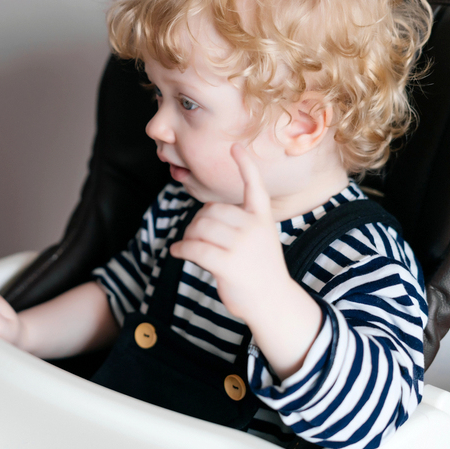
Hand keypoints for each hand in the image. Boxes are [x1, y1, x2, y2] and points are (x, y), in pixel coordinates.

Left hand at [169, 144, 289, 319]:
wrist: (272, 302)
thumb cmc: (259, 270)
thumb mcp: (257, 240)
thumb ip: (238, 224)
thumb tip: (201, 219)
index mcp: (263, 218)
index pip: (254, 186)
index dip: (244, 165)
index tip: (234, 146)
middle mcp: (254, 227)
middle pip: (210, 211)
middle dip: (197, 223)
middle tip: (195, 238)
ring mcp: (242, 245)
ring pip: (200, 228)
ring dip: (188, 236)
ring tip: (188, 246)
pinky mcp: (228, 263)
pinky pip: (194, 248)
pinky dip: (180, 249)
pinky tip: (177, 252)